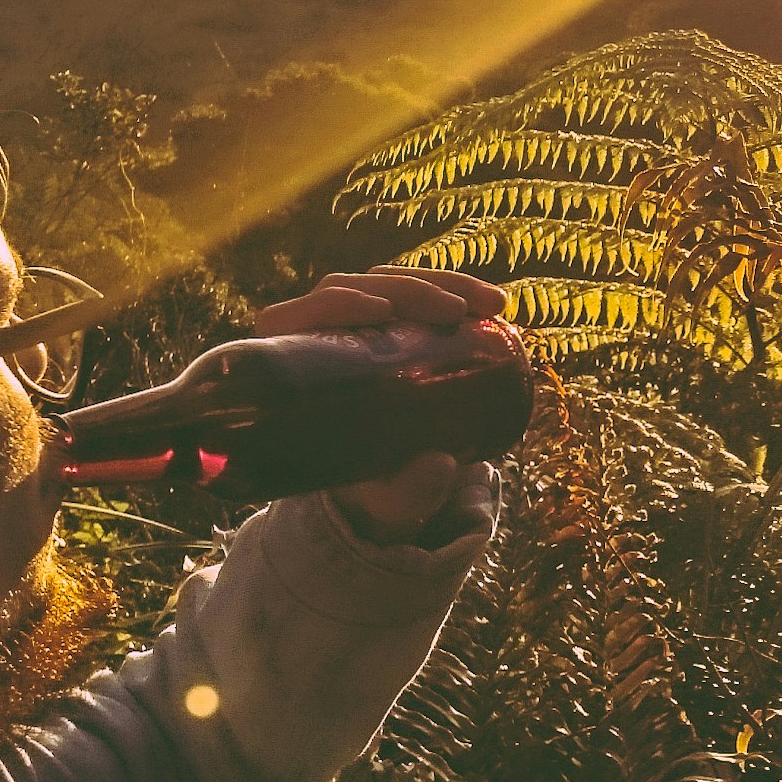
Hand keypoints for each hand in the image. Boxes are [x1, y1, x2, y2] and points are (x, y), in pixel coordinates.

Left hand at [257, 266, 508, 542]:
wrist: (387, 488)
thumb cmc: (369, 493)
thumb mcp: (383, 500)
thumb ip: (406, 491)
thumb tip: (441, 465)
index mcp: (288, 375)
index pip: (294, 319)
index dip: (334, 303)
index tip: (381, 310)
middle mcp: (315, 339)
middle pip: (351, 289)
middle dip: (408, 289)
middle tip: (455, 311)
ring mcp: (353, 325)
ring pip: (388, 282)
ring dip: (440, 284)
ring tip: (491, 304)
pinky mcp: (389, 323)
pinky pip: (415, 292)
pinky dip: (456, 291)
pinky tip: (494, 303)